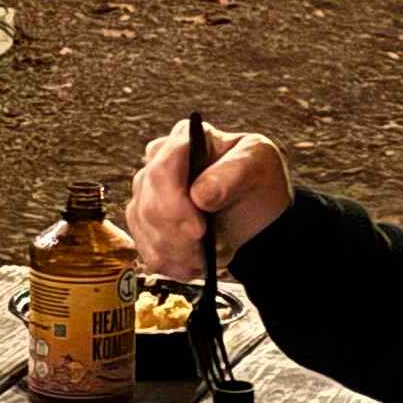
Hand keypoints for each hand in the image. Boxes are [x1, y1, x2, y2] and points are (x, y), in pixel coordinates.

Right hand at [128, 118, 291, 281]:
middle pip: (148, 203)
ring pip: (145, 229)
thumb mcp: (258, 164)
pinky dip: (174, 262)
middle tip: (203, 246)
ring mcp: (147, 195)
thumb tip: (200, 194)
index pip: (161, 169)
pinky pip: (147, 250)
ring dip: (177, 250)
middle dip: (176, 233)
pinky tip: (195, 262)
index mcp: (184, 140)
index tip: (199, 230)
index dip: (174, 202)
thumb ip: (232, 173)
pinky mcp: (145, 225)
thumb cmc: (256, 181)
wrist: (257, 216)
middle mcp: (157, 164)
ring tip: (205, 254)